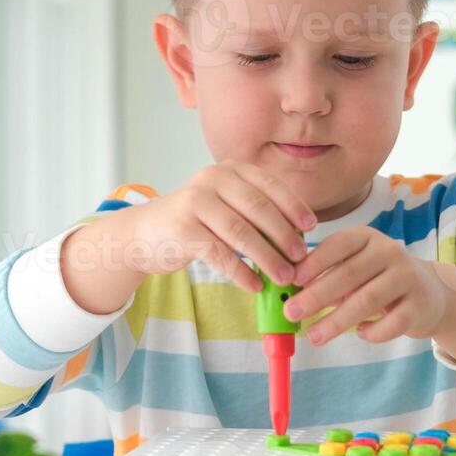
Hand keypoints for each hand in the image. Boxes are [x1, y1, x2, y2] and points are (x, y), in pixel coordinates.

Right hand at [130, 161, 316, 292]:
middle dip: (284, 235)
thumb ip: (256, 213)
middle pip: (259, 208)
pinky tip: (255, 285)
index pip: (270, 184)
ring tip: (284, 277)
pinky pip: (220, 253)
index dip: (294, 206)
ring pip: (241, 232)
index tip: (310, 227)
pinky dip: (241, 272)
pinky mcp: (183, 228)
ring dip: (267, 257)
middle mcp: (213, 179)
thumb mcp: (226, 206)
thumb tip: (298, 236)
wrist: (145, 233)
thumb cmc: (195, 222)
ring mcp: (195, 201)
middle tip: (301, 258)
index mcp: (230, 170)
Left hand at [284, 227, 448, 344]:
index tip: (291, 280)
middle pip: (349, 274)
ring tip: (314, 336)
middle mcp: (389, 252)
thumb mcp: (353, 268)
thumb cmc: (376, 280)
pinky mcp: (419, 305)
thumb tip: (287, 293)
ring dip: (336, 320)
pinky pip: (391, 323)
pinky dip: (372, 332)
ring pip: (368, 300)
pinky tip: (360, 333)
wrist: (428, 293)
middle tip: (292, 312)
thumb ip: (324, 275)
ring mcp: (407, 277)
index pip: (338, 245)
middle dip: (317, 295)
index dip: (314, 262)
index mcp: (366, 238)